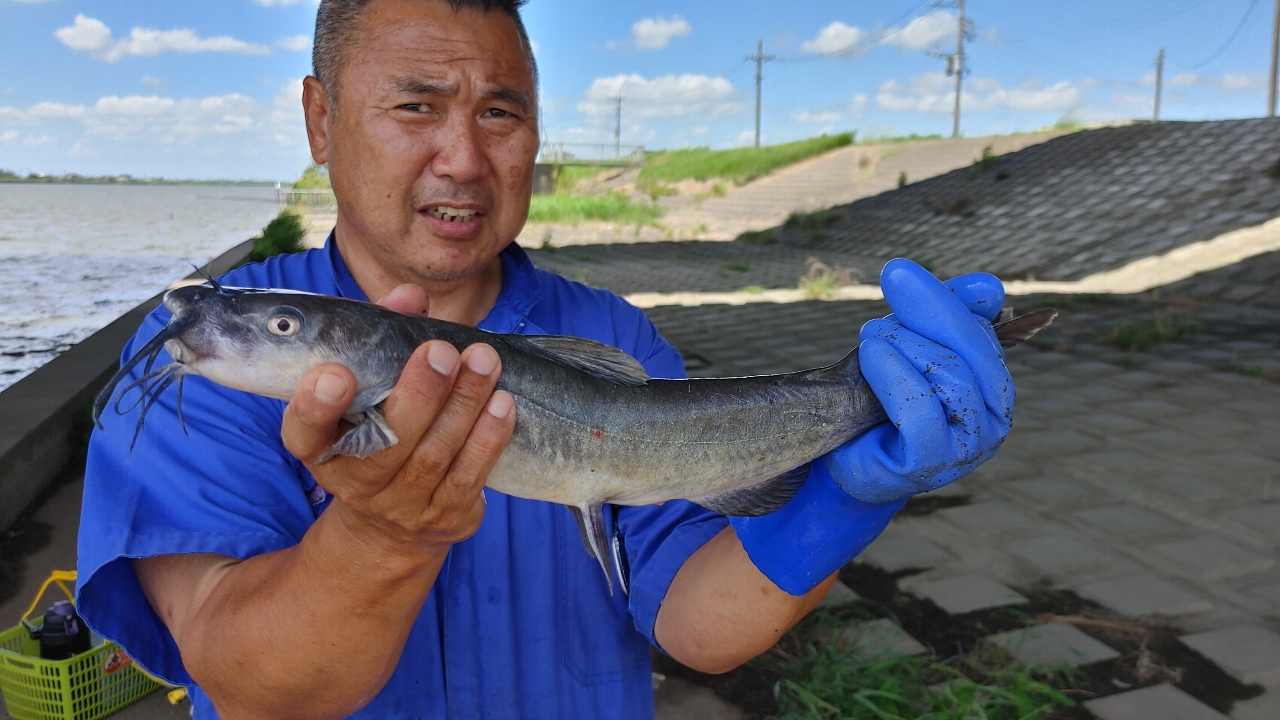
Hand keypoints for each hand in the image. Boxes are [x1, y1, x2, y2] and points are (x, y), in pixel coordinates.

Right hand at [280, 285, 516, 552]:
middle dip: (418, 393)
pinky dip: (488, 438)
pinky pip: (469, 477)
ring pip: (435, 455)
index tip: (335, 374)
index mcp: (323, 448)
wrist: (394, 519)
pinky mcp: (445, 516)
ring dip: (464, 404)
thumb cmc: (382, 425)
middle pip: (387, 441)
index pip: (305, 433)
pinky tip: (503, 403)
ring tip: (485, 361)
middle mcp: (356, 481)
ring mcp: (402, 504)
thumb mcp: (371, 386)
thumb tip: (410, 297)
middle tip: (440, 350)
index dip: (315, 407)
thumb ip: (384, 335)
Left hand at [729, 260, 1010, 595]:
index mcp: (993, 379)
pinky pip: (922, 413)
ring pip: (950, 375)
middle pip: (972, 346)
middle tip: (880, 302)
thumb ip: (941, 315)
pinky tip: (872, 361)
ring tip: (869, 343)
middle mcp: (995, 414)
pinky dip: (896, 379)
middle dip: (922, 315)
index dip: (943, 297)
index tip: (898, 274)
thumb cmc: (874, 400)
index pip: (981, 326)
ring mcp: (969, 444)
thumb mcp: (905, 347)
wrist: (838, 459)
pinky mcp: (932, 464)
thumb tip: (990, 287)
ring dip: (902, 347)